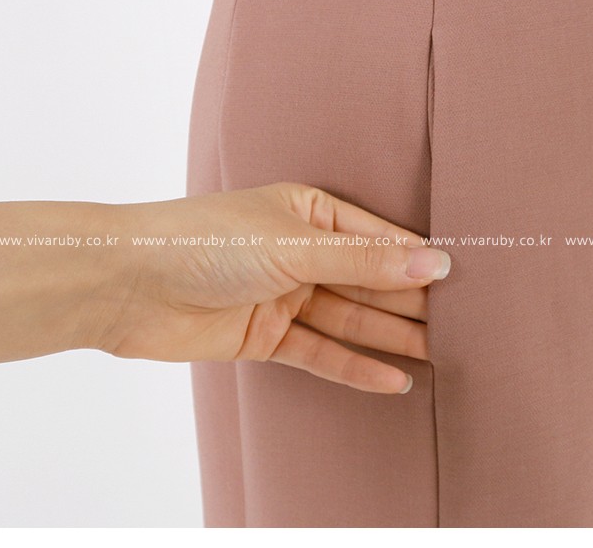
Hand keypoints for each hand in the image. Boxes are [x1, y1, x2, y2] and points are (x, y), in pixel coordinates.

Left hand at [96, 182, 450, 393]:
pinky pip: (320, 352)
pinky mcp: (264, 335)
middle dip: (411, 302)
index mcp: (308, 212)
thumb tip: (434, 265)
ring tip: (441, 355)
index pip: (378, 238)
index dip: (419, 261)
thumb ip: (364, 262)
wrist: (125, 284)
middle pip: (368, 280)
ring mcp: (282, 295)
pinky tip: (392, 380)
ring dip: (390, 337)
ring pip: (349, 318)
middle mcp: (299, 251)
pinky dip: (353, 366)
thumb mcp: (294, 246)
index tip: (468, 280)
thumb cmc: (204, 242)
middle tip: (465, 325)